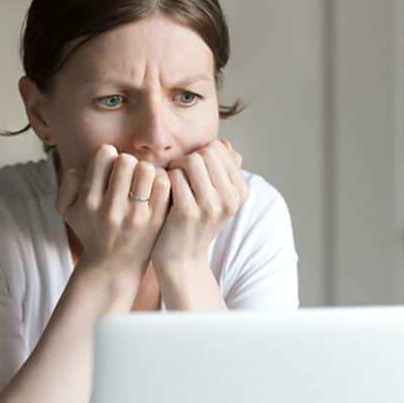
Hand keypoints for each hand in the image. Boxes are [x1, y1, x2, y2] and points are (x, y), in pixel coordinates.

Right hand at [56, 144, 170, 280]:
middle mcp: (111, 208)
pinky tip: (153, 189)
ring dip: (144, 171)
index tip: (110, 167)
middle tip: (127, 174)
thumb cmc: (91, 232)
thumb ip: (67, 185)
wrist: (113, 267)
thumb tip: (79, 168)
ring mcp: (135, 215)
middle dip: (127, 162)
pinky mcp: (155, 221)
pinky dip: (160, 181)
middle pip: (127, 160)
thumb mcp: (67, 211)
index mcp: (89, 200)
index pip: (104, 154)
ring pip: (146, 169)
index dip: (109, 155)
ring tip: (140, 181)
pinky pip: (163, 185)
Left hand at [150, 138, 247, 269]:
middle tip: (178, 176)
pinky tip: (164, 193)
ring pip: (191, 161)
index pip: (219, 149)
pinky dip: (165, 179)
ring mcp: (211, 206)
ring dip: (176, 167)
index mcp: (240, 191)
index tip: (191, 172)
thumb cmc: (195, 222)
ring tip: (172, 183)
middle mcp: (230, 199)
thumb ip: (222, 170)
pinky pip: (174, 176)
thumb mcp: (216, 197)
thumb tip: (225, 143)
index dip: (200, 154)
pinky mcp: (188, 212)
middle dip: (187, 159)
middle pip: (206, 152)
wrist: (182, 258)